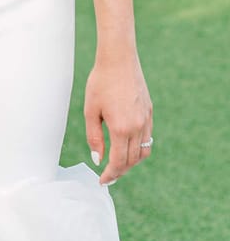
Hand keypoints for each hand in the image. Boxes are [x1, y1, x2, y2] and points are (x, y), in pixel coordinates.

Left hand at [84, 50, 152, 184]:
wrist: (118, 59)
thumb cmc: (100, 83)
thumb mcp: (90, 110)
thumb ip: (94, 137)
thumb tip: (98, 159)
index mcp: (121, 129)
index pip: (118, 162)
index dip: (110, 175)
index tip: (102, 181)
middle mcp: (137, 127)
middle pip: (131, 160)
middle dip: (119, 171)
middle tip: (108, 176)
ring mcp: (146, 120)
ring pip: (143, 152)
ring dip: (131, 161)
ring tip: (118, 163)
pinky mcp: (149, 112)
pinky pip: (148, 137)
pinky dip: (139, 148)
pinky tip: (127, 145)